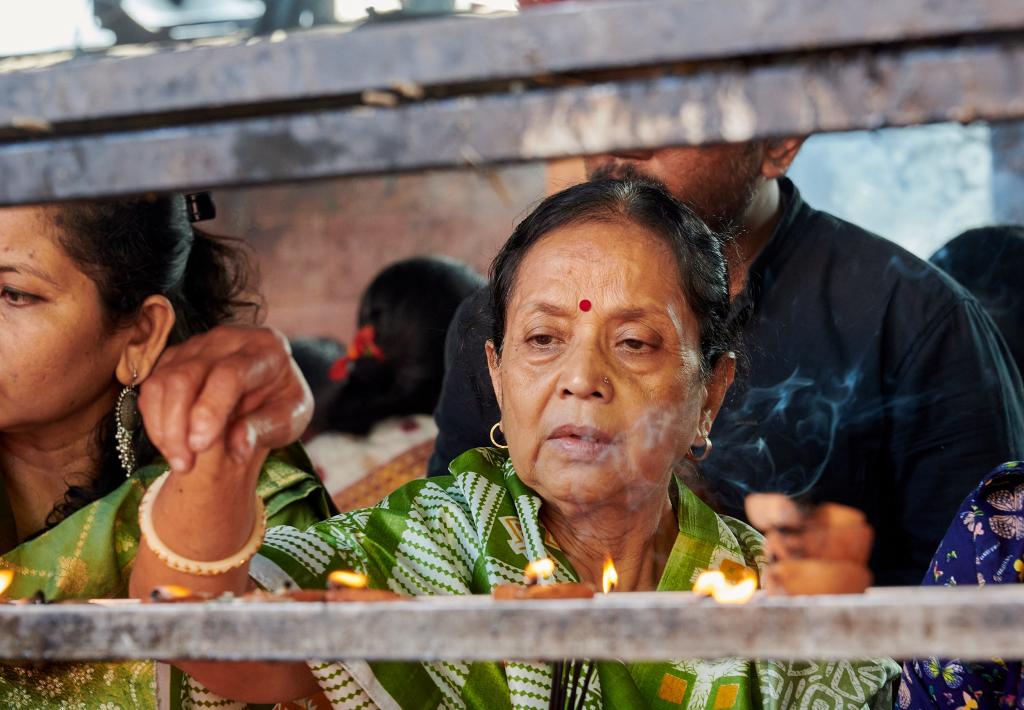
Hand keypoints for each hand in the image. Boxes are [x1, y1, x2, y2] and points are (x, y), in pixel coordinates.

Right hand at [139, 325, 312, 472]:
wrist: (268, 388)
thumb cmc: (281, 404)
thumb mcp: (291, 418)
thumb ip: (265, 429)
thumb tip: (238, 446)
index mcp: (266, 348)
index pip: (229, 374)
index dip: (211, 410)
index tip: (200, 446)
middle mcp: (228, 339)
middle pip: (186, 376)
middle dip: (178, 426)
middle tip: (184, 465)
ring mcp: (197, 345)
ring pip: (162, 382)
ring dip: (163, 427)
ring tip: (180, 461)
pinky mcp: (174, 357)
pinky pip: (151, 388)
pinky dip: (155, 421)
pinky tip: (171, 446)